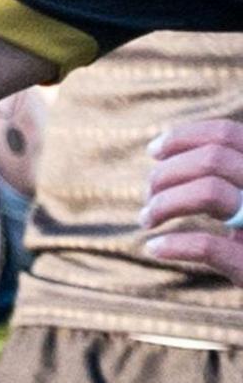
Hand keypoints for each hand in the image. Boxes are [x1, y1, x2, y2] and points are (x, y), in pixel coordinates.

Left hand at [142, 118, 242, 283]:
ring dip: (165, 203)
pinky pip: (209, 247)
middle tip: (148, 198)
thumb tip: (160, 152)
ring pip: (211, 192)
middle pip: (212, 160)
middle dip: (166, 174)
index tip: (153, 151)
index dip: (183, 138)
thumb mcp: (239, 198)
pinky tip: (155, 248)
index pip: (227, 134)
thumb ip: (221, 175)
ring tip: (148, 220)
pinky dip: (174, 245)